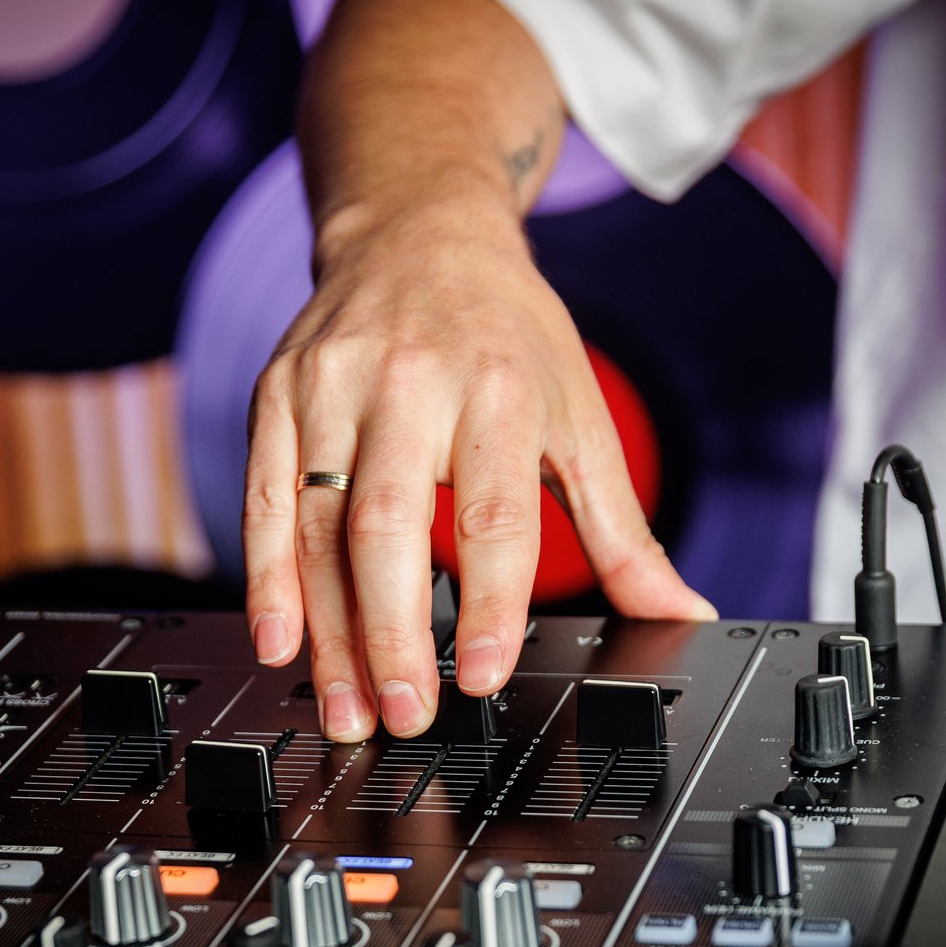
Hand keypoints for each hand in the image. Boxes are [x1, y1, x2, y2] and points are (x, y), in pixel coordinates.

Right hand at [243, 201, 715, 741]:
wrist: (416, 232)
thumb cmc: (506, 330)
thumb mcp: (578, 415)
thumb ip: (620, 527)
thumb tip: (680, 607)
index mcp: (497, 389)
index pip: (492, 511)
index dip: (489, 600)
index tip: (482, 674)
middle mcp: (408, 383)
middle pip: (388, 526)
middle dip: (392, 633)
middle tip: (404, 714)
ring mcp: (332, 386)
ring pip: (319, 525)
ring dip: (329, 630)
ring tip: (345, 707)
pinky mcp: (278, 393)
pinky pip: (265, 497)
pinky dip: (266, 575)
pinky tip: (279, 637)